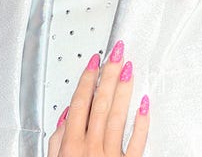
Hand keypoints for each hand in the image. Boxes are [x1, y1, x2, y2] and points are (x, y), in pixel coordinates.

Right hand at [47, 41, 149, 156]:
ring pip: (118, 117)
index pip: (80, 103)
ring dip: (124, 90)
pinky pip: (137, 141)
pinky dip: (142, 122)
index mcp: (71, 144)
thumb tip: (66, 117)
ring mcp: (111, 155)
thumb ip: (57, 139)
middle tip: (118, 54)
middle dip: (109, 75)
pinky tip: (144, 104)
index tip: (95, 61)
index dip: (88, 79)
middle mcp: (92, 147)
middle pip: (100, 103)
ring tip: (129, 69)